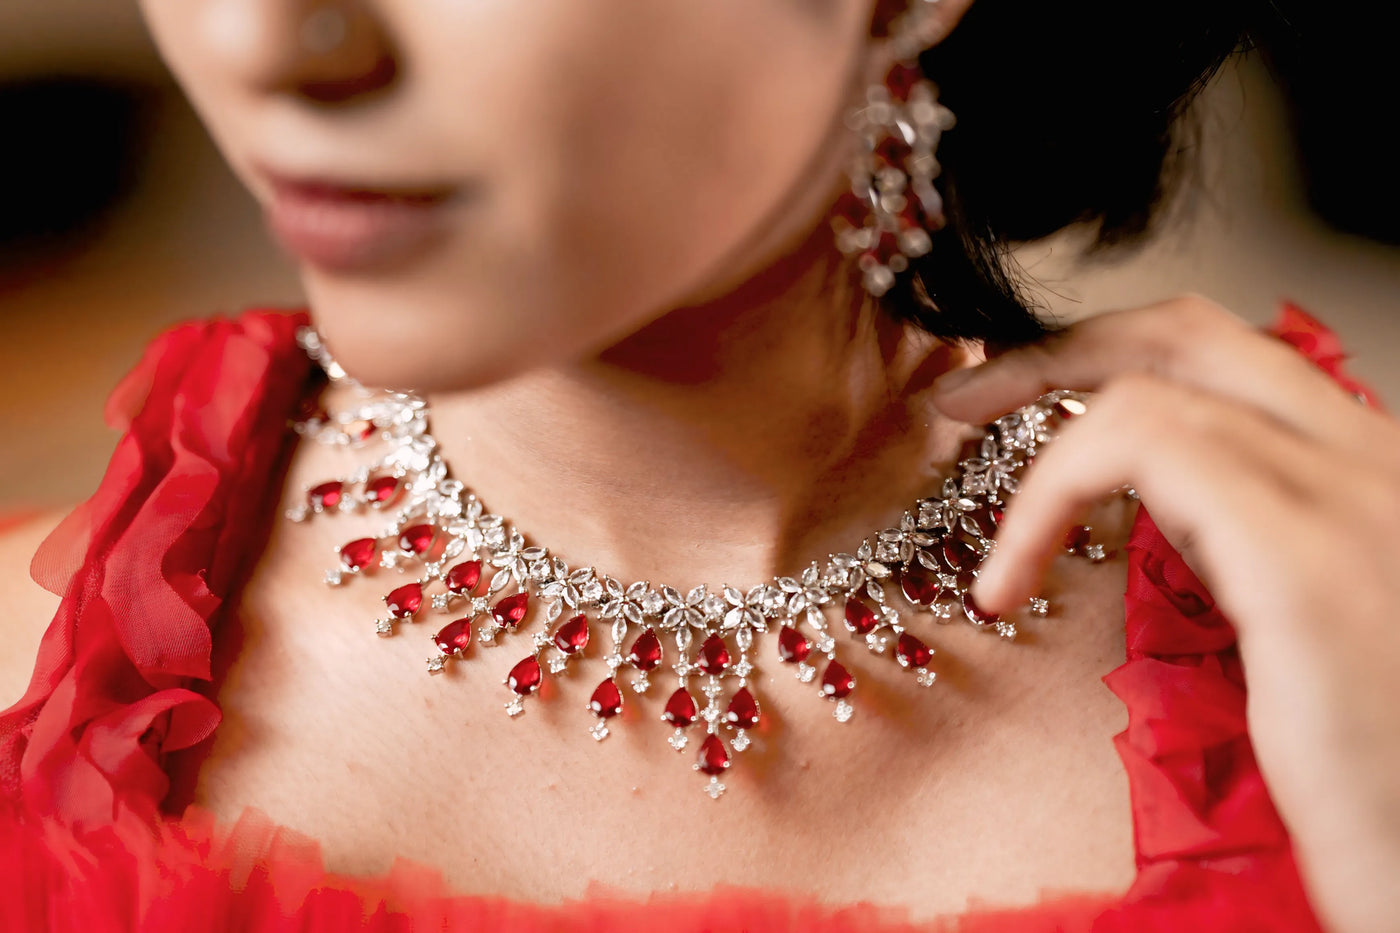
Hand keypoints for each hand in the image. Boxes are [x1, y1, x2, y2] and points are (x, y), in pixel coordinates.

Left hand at [932, 295, 1399, 932]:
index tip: (1020, 399)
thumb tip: (1163, 514)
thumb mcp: (1314, 630)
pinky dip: (1043, 499)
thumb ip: (1254, 548)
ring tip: (979, 527)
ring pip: (1148, 386)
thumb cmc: (1379, 767)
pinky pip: (1134, 449)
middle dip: (1054, 352)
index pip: (1229, 356)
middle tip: (968, 398)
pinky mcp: (1302, 556)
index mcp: (1371, 474)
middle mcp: (1374, 461)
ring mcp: (1349, 495)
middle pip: (1189, 333)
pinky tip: (1006, 581)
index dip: (1109, 358)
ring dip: (1029, 448)